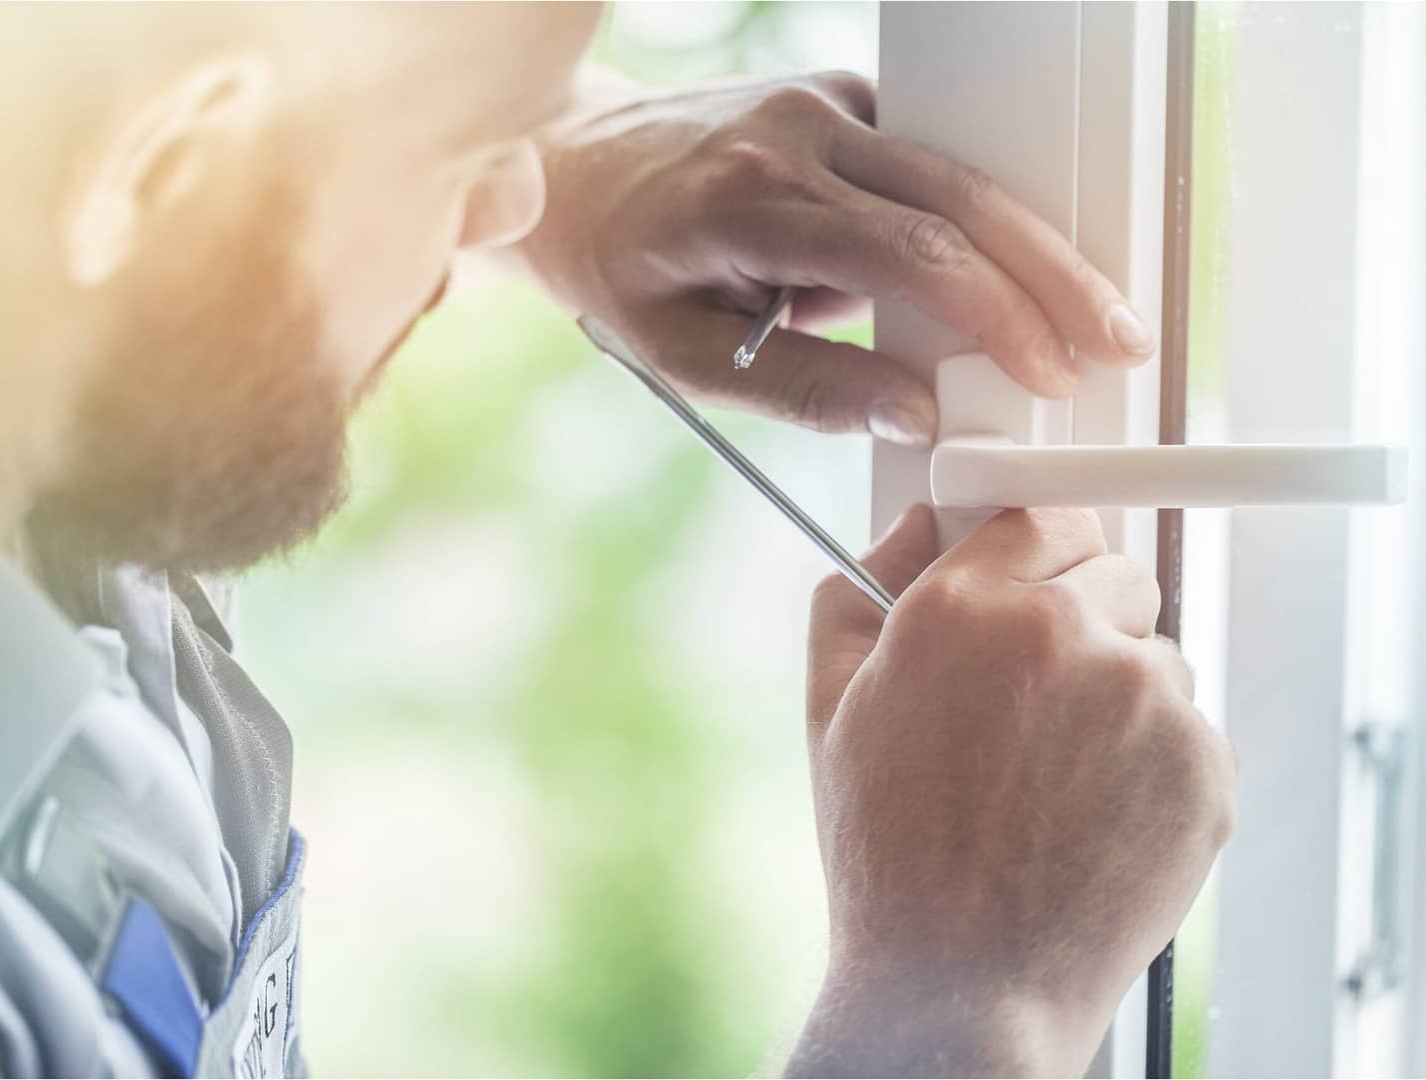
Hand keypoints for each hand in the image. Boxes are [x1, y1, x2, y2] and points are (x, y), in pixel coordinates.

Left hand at [512, 72, 1157, 445]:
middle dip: (1051, 276)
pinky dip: (981, 221)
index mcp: (748, 199)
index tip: (1046, 371)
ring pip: (961, 170)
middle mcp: (796, 131)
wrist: (573, 171)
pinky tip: (1019, 277)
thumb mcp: (684, 358)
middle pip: (959, 197)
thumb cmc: (620, 272)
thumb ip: (801, 389)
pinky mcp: (841, 103)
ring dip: (1035, 244)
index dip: (992, 312)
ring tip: (1090, 317)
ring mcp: (824, 104)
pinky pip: (932, 162)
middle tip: (1115, 342)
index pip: (904, 249)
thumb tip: (915, 416)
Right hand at [790, 506, 1233, 1076]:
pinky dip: (1157, 762)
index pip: (1040, 515)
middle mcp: (1059, 633)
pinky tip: (1094, 814)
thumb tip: (909, 529)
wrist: (959, 981)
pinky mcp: (1202, 765)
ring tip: (1057, 774)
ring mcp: (1142, 699)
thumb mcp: (830, 708)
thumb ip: (857, 591)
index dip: (1039, 553)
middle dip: (1084, 616)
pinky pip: (1192, 731)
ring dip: (1121, 693)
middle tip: (1040, 695)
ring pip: (1156, 656)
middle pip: (1116, 570)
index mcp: (959, 608)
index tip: (1039, 582)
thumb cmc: (889, 851)